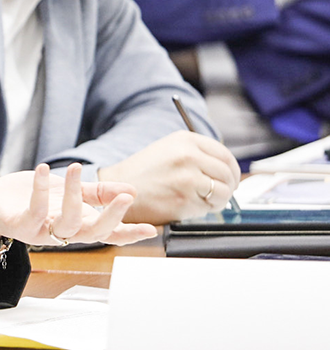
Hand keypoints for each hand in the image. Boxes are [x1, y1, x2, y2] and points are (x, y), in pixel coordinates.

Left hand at [0, 164, 157, 246]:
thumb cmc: (27, 197)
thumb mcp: (66, 190)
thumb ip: (96, 193)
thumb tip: (132, 191)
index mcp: (76, 224)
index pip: (107, 233)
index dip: (128, 233)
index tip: (151, 229)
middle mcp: (61, 233)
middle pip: (93, 233)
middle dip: (111, 216)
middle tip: (125, 197)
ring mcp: (41, 232)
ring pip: (68, 223)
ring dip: (76, 196)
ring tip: (77, 169)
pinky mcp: (20, 226)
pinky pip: (35, 211)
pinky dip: (41, 190)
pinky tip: (45, 170)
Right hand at [97, 131, 239, 223]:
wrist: (118, 189)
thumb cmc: (143, 172)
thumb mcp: (168, 150)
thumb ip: (196, 153)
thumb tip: (226, 167)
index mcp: (185, 140)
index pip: (224, 154)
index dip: (231, 169)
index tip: (230, 178)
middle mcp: (188, 156)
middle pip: (227, 173)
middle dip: (228, 186)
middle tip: (220, 193)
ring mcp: (188, 178)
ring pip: (223, 192)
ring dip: (218, 200)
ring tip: (202, 200)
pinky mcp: (186, 199)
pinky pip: (209, 207)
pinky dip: (204, 210)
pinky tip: (188, 205)